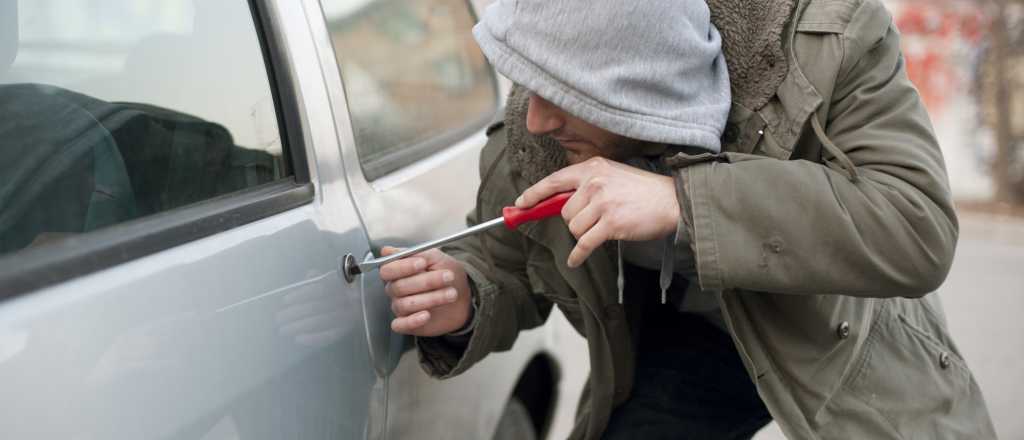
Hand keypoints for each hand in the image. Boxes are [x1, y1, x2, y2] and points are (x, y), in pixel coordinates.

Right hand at [379, 246, 472, 336]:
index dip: (403, 267)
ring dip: (430, 299)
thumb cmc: (447, 275)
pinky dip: (412, 321)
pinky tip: (426, 315)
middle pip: (399, 287)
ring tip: (451, 294)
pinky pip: (399, 325)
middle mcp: (396, 289)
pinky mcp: (407, 323)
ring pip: (404, 304)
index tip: (422, 264)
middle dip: (426, 282)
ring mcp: (401, 307)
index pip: (388, 270)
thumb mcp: (437, 258)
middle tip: (448, 277)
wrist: (464, 296)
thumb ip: (416, 253)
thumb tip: (388, 251)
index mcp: (398, 271)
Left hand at [515, 157, 679, 266]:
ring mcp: (602, 203)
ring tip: (604, 228)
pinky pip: (584, 244)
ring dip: (584, 234)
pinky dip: (578, 255)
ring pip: (573, 228)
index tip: (521, 203)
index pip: (554, 180)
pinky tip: (575, 259)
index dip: (534, 193)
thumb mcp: (612, 176)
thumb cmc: (642, 191)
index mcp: (592, 168)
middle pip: (564, 211)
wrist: (671, 201)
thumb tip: (558, 203)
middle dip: (574, 221)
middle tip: (595, 220)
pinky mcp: (611, 224)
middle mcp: (594, 182)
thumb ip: (587, 184)